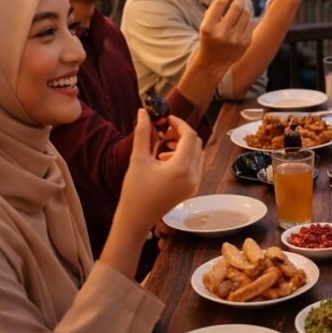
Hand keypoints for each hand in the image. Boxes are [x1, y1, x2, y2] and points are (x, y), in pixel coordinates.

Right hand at [116, 110, 202, 237]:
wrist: (136, 220)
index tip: (166, 119)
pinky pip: (195, 165)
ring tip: (163, 144)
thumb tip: (143, 112)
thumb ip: (142, 133)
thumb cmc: (134, 191)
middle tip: (164, 130)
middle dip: (181, 133)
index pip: (189, 136)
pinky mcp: (193, 189)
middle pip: (196, 143)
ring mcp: (195, 183)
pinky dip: (184, 157)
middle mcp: (194, 175)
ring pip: (197, 154)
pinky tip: (165, 158)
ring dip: (183, 145)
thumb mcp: (138, 159)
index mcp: (182, 168)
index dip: (179, 123)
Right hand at [197, 0, 253, 70]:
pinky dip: (247, 16)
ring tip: (242, 1)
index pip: (220, 3)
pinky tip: (244, 14)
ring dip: (246, 4)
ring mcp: (235, 40)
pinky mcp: (246, 43)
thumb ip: (216, 5)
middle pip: (237, 7)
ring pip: (246, 14)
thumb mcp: (206, 21)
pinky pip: (250, 23)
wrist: (214, 61)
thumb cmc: (209, 35)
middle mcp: (222, 33)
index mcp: (209, 27)